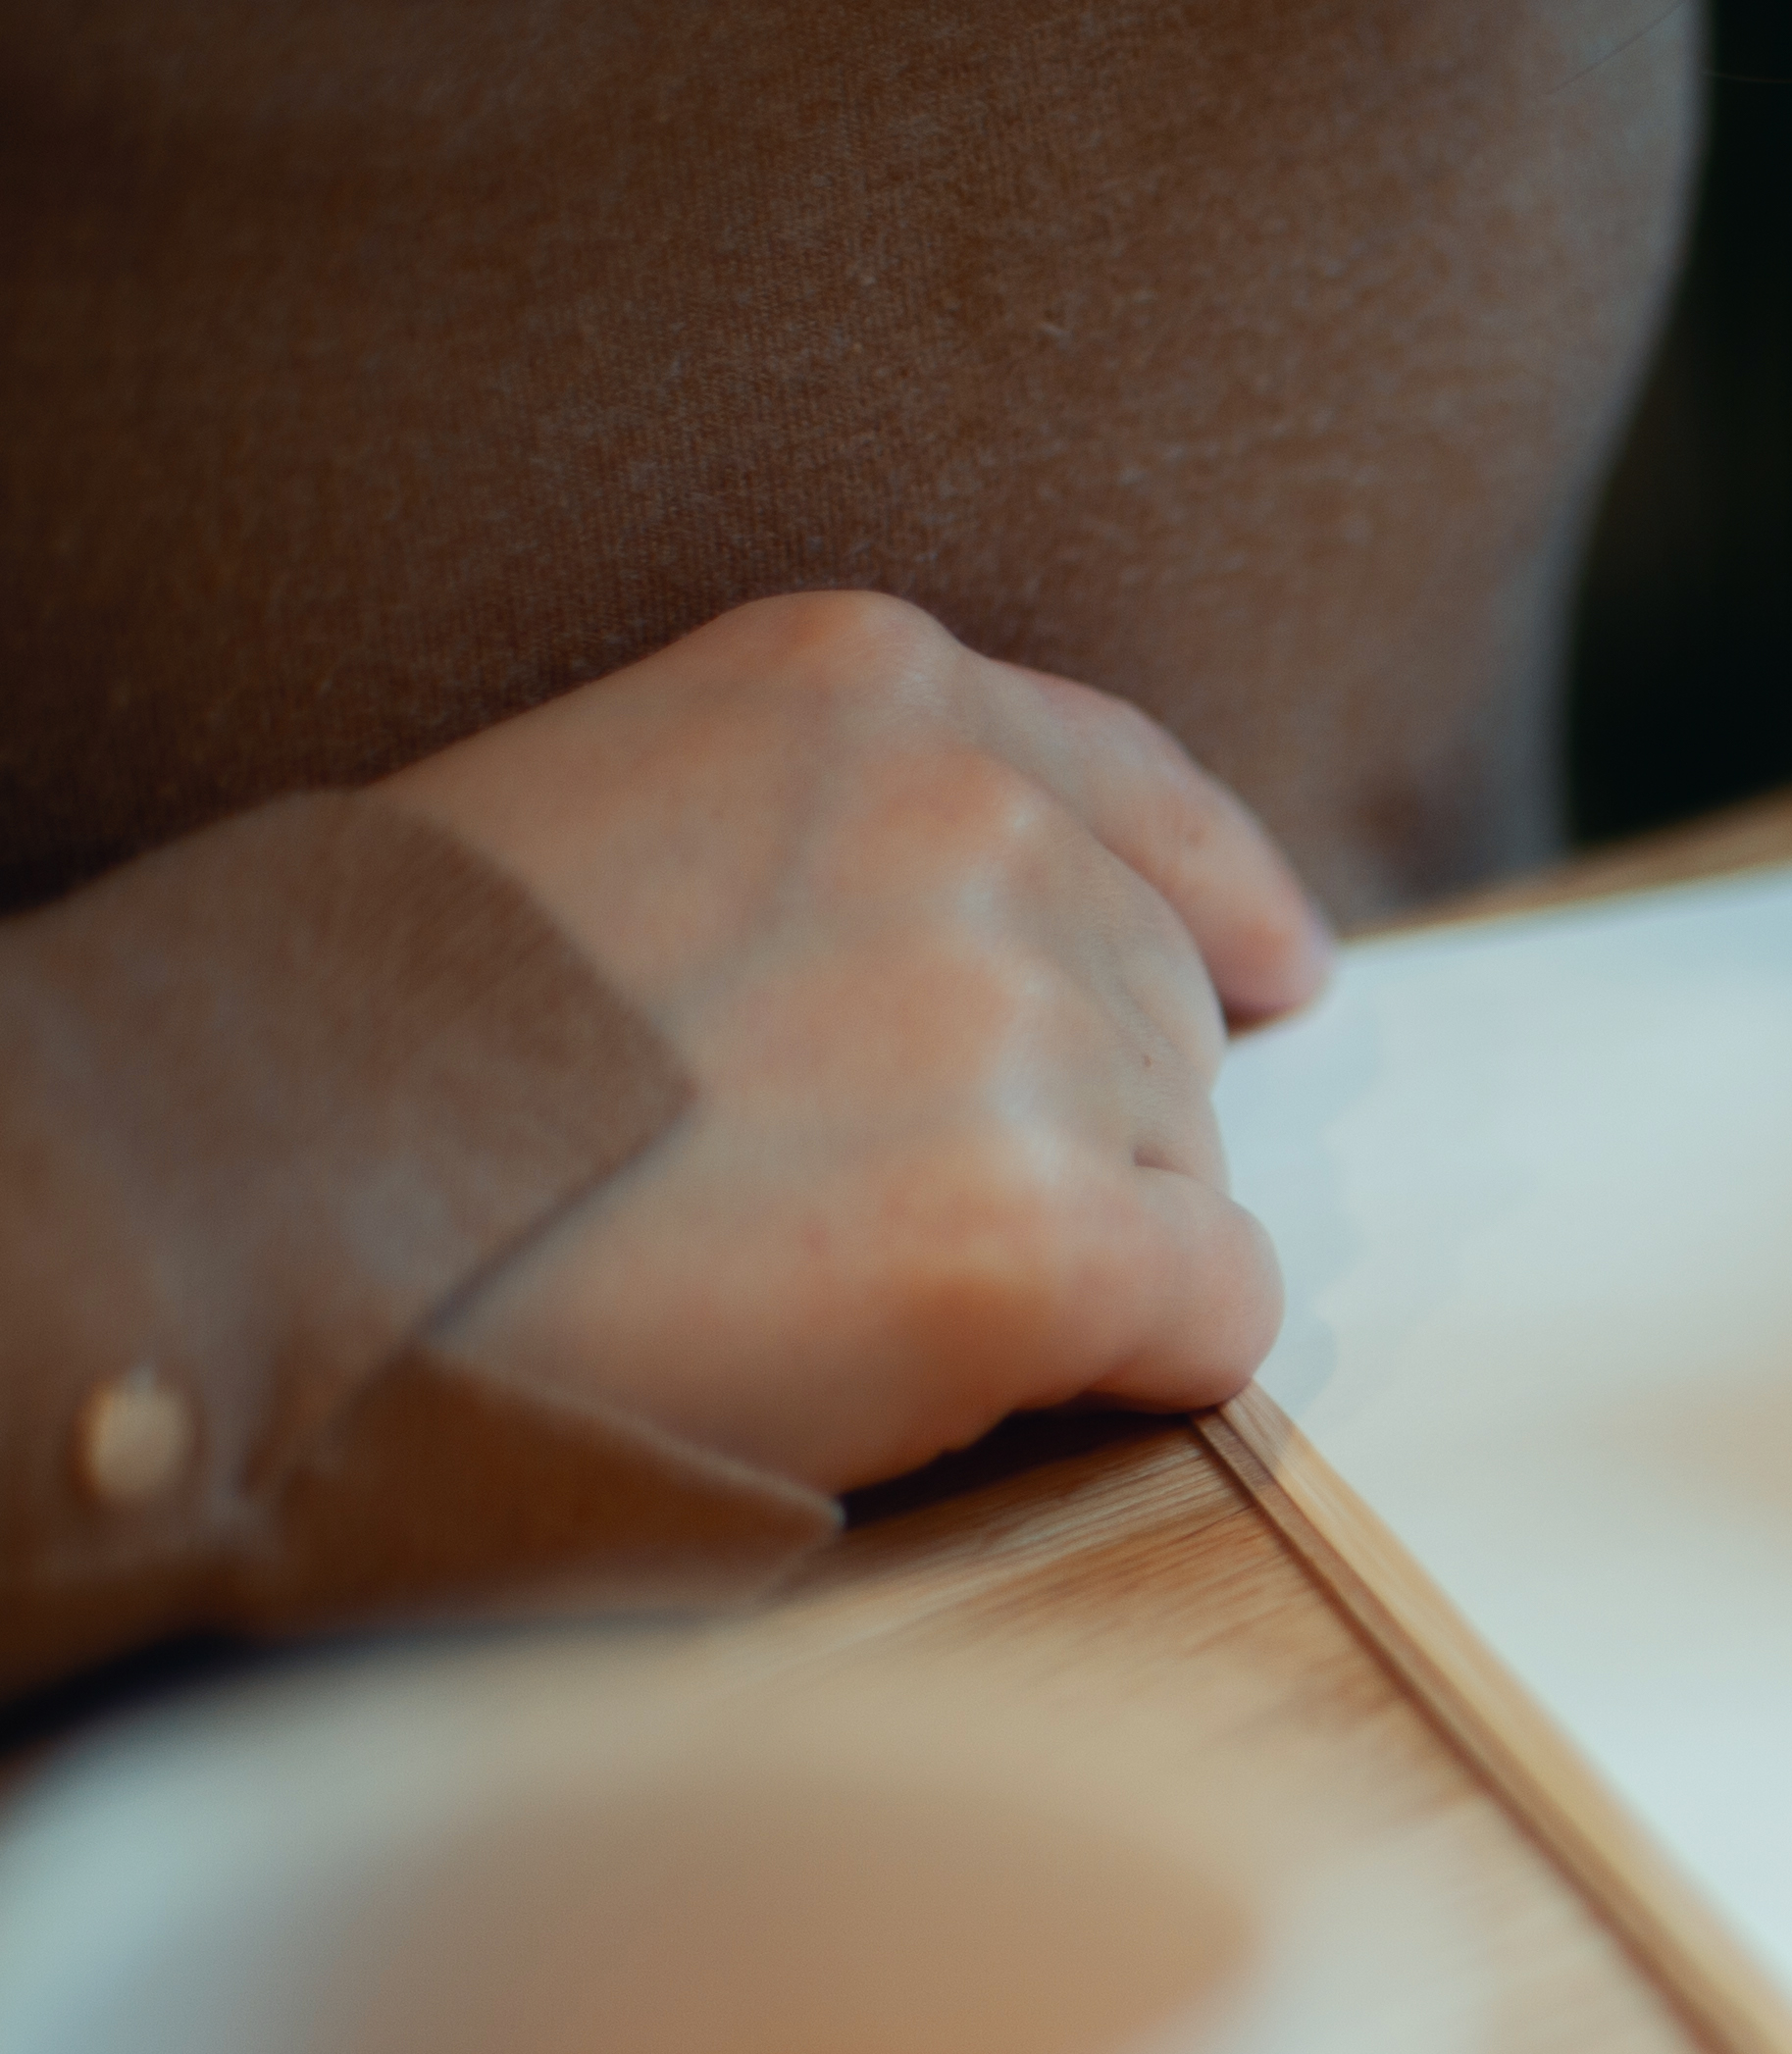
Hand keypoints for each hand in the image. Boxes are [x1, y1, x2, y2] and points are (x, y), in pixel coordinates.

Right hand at [386, 591, 1326, 1495]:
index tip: (1273, 970)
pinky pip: (1217, 1315)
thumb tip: (1098, 939)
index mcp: (866, 684)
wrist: (256, 1208)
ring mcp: (1019, 1024)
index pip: (1138, 792)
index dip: (1209, 900)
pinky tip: (959, 1369)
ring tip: (828, 1270)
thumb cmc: (404, 1044)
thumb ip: (856, 832)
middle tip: (848, 1202)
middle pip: (1165, 1007)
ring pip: (1189, 1166)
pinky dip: (1133, 1363)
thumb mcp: (630, 803)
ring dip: (1067, 1243)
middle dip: (1069, 1115)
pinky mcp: (1042, 1235)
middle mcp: (977, 820)